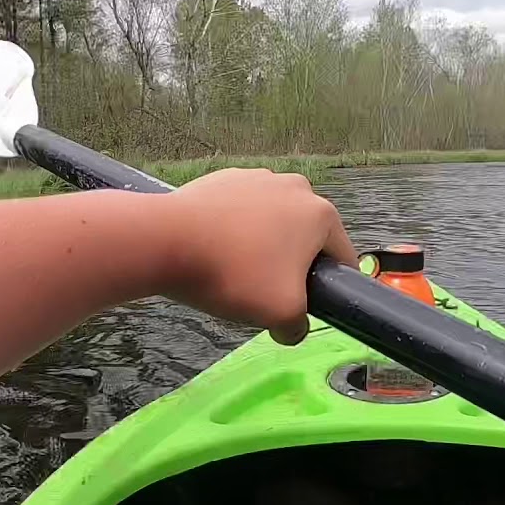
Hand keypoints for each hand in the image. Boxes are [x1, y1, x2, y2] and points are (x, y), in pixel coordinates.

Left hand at [159, 168, 357, 344]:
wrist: (164, 241)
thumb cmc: (234, 275)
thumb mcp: (281, 316)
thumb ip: (299, 327)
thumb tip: (291, 328)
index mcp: (321, 214)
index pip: (341, 259)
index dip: (326, 289)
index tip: (299, 305)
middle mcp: (295, 186)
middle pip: (305, 238)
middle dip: (291, 265)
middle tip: (262, 291)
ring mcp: (257, 176)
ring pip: (272, 223)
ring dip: (262, 246)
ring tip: (233, 270)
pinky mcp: (223, 178)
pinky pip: (240, 212)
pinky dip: (234, 231)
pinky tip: (214, 250)